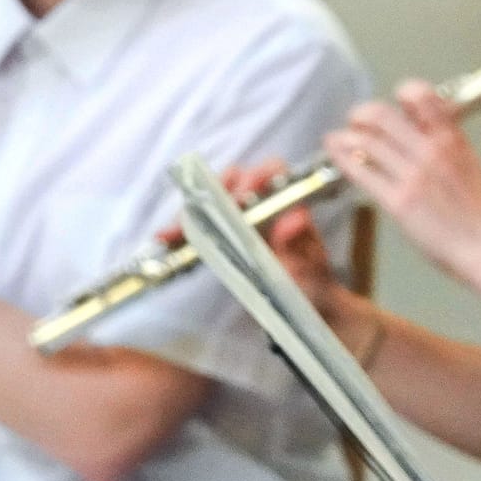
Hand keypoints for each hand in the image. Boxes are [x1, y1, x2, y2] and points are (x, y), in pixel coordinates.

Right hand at [156, 160, 346, 318]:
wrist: (310, 307)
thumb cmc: (315, 287)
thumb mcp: (311, 271)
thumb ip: (301, 248)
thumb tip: (295, 219)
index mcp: (291, 206)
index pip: (273, 172)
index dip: (254, 176)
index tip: (238, 198)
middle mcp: (267, 204)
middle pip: (235, 178)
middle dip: (213, 192)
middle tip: (199, 215)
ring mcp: (245, 217)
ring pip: (213, 197)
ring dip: (191, 210)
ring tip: (172, 231)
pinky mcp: (228, 233)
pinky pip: (203, 222)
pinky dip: (183, 228)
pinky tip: (165, 238)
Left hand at [324, 81, 480, 286]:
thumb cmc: (478, 213)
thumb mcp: (469, 163)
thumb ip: (447, 140)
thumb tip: (425, 124)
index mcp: (450, 139)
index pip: (420, 95)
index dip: (401, 93)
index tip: (392, 103)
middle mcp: (430, 151)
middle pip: (381, 114)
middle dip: (361, 114)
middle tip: (356, 121)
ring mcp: (413, 176)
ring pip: (365, 141)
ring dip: (344, 137)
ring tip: (337, 139)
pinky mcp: (399, 201)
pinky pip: (362, 172)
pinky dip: (343, 159)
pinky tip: (337, 155)